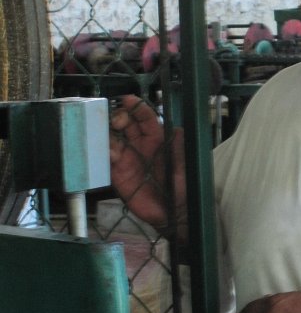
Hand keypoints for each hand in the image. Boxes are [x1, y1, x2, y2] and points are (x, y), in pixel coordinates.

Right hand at [110, 95, 186, 239]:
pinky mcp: (118, 175)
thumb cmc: (182, 186)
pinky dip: (104, 154)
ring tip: (108, 134)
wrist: (174, 212)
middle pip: (124, 124)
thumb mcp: (184, 165)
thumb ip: (179, 148)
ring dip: (107, 133)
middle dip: (119, 117)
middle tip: (117, 120)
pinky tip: (108, 153)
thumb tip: (178, 129)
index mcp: (156, 138)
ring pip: (112, 139)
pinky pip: (107, 161)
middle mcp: (139, 145)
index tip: (127, 100)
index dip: (136, 107)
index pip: (144, 117)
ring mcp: (127, 159)